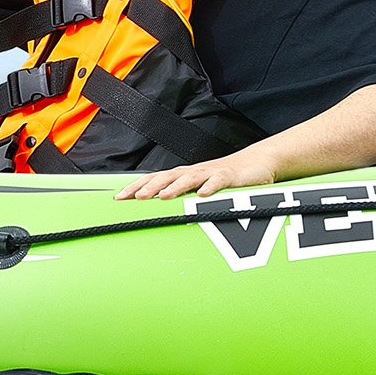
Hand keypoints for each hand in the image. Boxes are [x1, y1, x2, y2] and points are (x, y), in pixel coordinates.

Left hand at [116, 151, 276, 200]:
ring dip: (175, 187)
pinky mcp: (230, 177)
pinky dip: (211, 187)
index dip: (136, 187)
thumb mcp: (199, 189)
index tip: (118, 198)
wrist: (256, 162)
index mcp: (182, 176)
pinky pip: (219, 182)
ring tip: (162, 196)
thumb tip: (155, 212)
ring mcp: (211, 173)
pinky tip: (202, 195)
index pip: (154, 179)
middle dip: (149, 187)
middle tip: (135, 198)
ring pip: (189, 178)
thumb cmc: (222, 179)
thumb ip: (181, 198)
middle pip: (166, 177)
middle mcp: (193, 172)